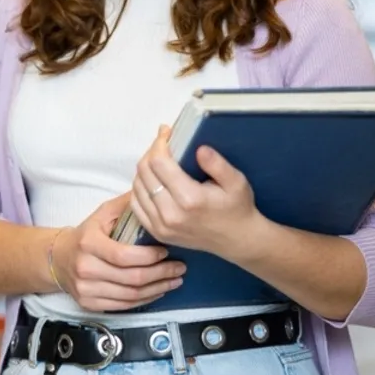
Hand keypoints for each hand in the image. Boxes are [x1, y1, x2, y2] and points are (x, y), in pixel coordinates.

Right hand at [50, 192, 185, 311]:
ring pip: (130, 295)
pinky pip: (123, 306)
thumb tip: (152, 191)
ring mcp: (86, 289)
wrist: (58, 258)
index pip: (124, 255)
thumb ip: (127, 204)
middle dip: (161, 274)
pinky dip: (145, 300)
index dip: (149, 257)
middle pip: (131, 278)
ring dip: (157, 289)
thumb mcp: (102, 213)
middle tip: (180, 268)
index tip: (167, 251)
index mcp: (89, 243)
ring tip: (174, 280)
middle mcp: (85, 268)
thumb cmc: (87, 233)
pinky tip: (158, 291)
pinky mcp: (89, 303)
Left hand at [129, 125, 259, 257]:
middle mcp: (170, 214)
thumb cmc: (237, 208)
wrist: (236, 241)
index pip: (159, 163)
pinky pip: (136, 204)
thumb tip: (199, 149)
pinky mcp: (157, 232)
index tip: (166, 133)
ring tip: (159, 160)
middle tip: (163, 144)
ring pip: (137, 186)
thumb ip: (217, 164)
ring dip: (144, 169)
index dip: (159, 143)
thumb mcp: (237, 182)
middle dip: (151, 152)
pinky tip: (153, 180)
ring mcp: (161, 225)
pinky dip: (140, 187)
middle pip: (144, 172)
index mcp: (190, 199)